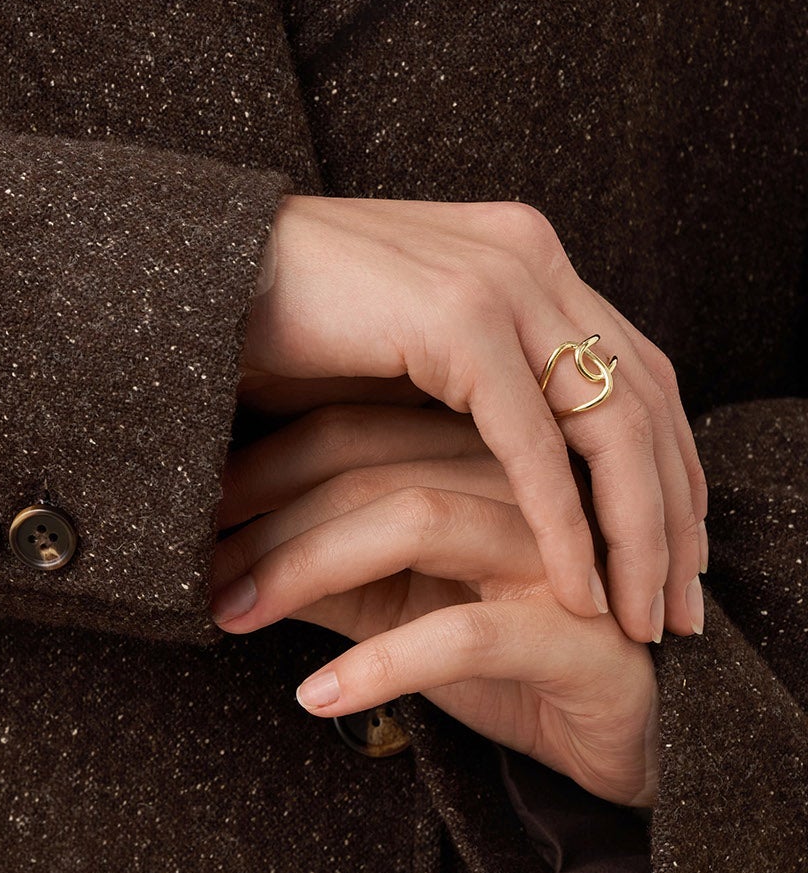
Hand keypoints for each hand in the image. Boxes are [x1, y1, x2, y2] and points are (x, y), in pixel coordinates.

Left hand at [209, 405, 663, 807]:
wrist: (632, 740)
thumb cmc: (509, 667)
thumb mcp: (398, 613)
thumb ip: (331, 575)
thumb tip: (223, 557)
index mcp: (485, 455)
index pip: (357, 427)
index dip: (264, 467)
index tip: (192, 513)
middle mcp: (525, 481)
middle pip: (375, 462)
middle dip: (267, 515)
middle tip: (193, 568)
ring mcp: (559, 547)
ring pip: (416, 520)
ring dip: (305, 569)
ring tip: (230, 618)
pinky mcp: (581, 628)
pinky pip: (464, 633)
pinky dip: (380, 666)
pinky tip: (316, 698)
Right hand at [240, 196, 706, 644]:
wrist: (185, 271)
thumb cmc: (266, 325)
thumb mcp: (393, 361)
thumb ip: (461, 390)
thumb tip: (507, 470)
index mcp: (522, 256)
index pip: (634, 369)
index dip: (669, 468)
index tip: (681, 555)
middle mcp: (529, 257)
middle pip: (647, 401)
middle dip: (678, 514)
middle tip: (688, 608)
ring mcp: (500, 280)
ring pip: (611, 426)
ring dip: (639, 533)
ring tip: (645, 616)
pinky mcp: (459, 320)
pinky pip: (536, 445)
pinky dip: (566, 525)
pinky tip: (578, 590)